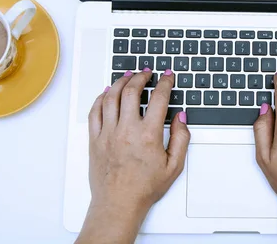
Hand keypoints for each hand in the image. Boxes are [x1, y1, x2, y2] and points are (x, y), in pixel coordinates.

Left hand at [76, 69, 189, 243]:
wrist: (119, 204)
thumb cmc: (144, 188)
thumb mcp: (174, 166)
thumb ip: (181, 138)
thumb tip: (181, 118)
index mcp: (148, 135)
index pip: (159, 99)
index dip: (165, 83)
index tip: (167, 76)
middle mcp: (126, 130)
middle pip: (132, 91)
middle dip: (141, 77)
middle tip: (146, 72)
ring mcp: (108, 133)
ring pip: (111, 97)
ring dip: (121, 82)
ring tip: (128, 76)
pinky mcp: (95, 139)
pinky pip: (95, 111)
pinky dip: (101, 98)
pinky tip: (107, 93)